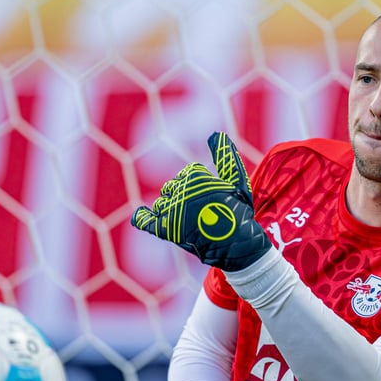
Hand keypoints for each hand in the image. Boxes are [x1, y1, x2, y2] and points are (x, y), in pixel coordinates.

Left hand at [133, 132, 270, 271]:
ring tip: (188, 223)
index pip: (187, 174)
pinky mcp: (166, 229)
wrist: (237, 246)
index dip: (198, 185)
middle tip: (200, 213)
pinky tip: (142, 216)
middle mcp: (181, 191)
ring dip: (170, 210)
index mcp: (196, 177)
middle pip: (173, 187)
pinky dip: (142, 217)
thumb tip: (215, 134)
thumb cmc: (238, 213)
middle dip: (183, 197)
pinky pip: (145, 220)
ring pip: (162, 203)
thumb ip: (226, 157)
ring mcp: (172, 210)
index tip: (210, 199)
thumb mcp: (237, 182)